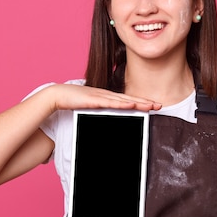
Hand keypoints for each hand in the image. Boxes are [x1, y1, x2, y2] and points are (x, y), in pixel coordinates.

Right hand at [46, 84, 161, 112]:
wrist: (57, 95)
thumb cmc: (71, 101)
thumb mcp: (89, 107)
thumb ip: (98, 112)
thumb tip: (106, 121)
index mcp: (106, 97)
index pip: (126, 100)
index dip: (140, 102)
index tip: (152, 105)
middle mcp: (106, 95)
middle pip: (129, 99)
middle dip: (145, 102)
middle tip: (159, 105)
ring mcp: (101, 96)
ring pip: (124, 100)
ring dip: (138, 102)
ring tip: (151, 105)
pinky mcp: (94, 99)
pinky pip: (111, 102)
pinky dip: (123, 103)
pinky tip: (132, 104)